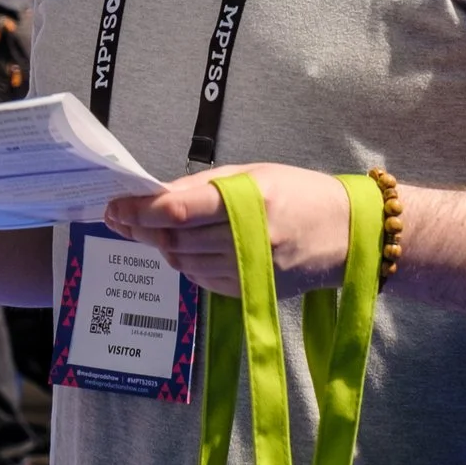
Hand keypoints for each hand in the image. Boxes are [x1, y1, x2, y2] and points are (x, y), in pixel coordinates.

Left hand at [103, 163, 351, 298]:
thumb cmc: (299, 194)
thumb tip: (154, 196)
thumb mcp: (253, 173)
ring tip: (152, 230)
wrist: (350, 234)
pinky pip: (202, 279)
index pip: (178, 209)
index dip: (140, 210)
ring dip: (161, 247)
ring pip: (183, 262)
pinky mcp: (251, 291)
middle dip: (142, 229)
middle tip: (121, 218)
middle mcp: (248, 239)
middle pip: (174, 240)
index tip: (115, 207)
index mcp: (249, 200)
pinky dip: (186, 263)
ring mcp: (250, 270)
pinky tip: (186, 248)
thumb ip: (202, 185)